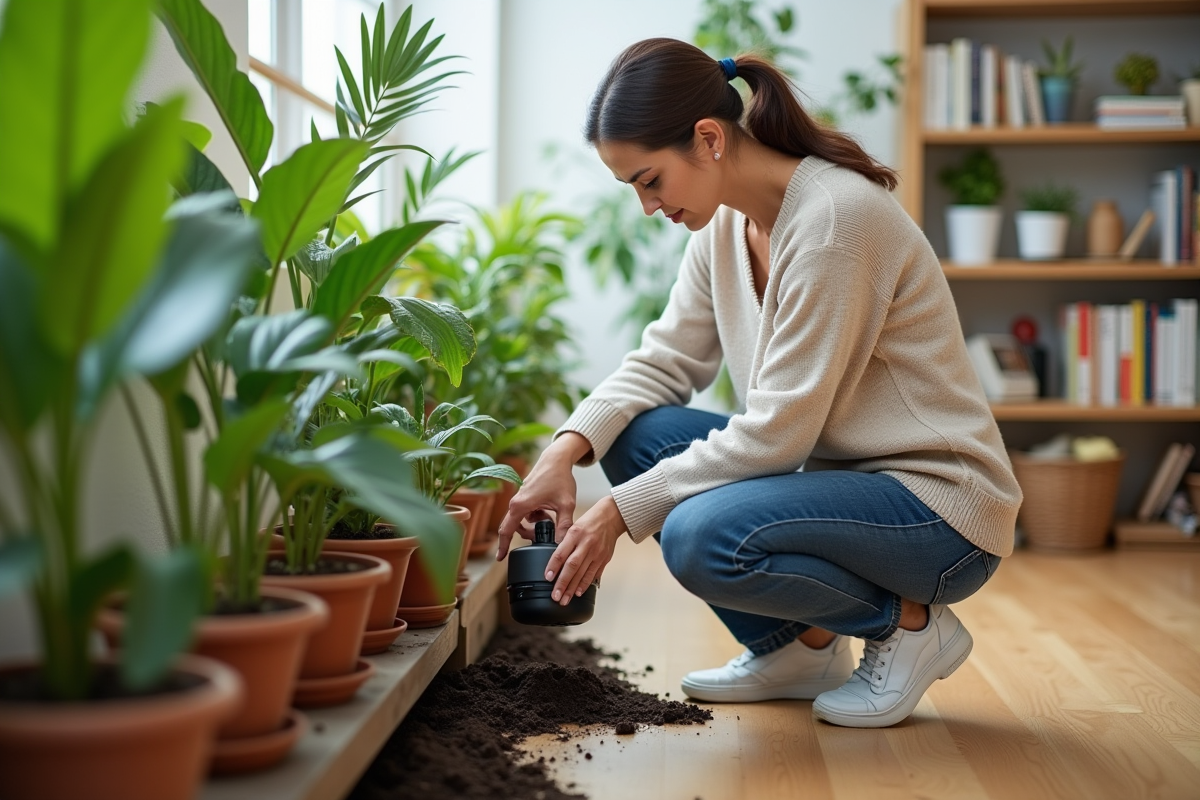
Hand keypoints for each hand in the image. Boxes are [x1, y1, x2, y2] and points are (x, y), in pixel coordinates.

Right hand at [496, 432, 590, 560]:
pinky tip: (549, 511)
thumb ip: (564, 526)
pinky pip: (525, 513)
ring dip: (534, 525)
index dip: (503, 546)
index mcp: (521, 505)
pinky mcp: (524, 496)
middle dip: (527, 535)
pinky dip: (535, 516)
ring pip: (521, 520)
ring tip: (551, 519)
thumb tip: (562, 545)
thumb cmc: (560, 478)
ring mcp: (519, 498)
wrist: (557, 458)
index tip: (500, 558)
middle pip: (513, 527)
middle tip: (542, 538)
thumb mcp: (566, 505)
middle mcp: (516, 502)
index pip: (506, 530)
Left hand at [544, 496, 625, 605]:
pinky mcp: (604, 559)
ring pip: (583, 573)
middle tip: (555, 596)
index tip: (547, 577)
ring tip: (565, 599)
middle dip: (563, 583)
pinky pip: (594, 574)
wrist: (612, 517)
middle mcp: (586, 544)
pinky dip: (585, 584)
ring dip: (573, 588)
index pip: (562, 552)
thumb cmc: (591, 521)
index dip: (553, 566)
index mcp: (575, 534)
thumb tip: (555, 561)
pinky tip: (579, 592)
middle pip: (572, 567)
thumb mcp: (574, 527)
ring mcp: (596, 553)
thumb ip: (565, 543)